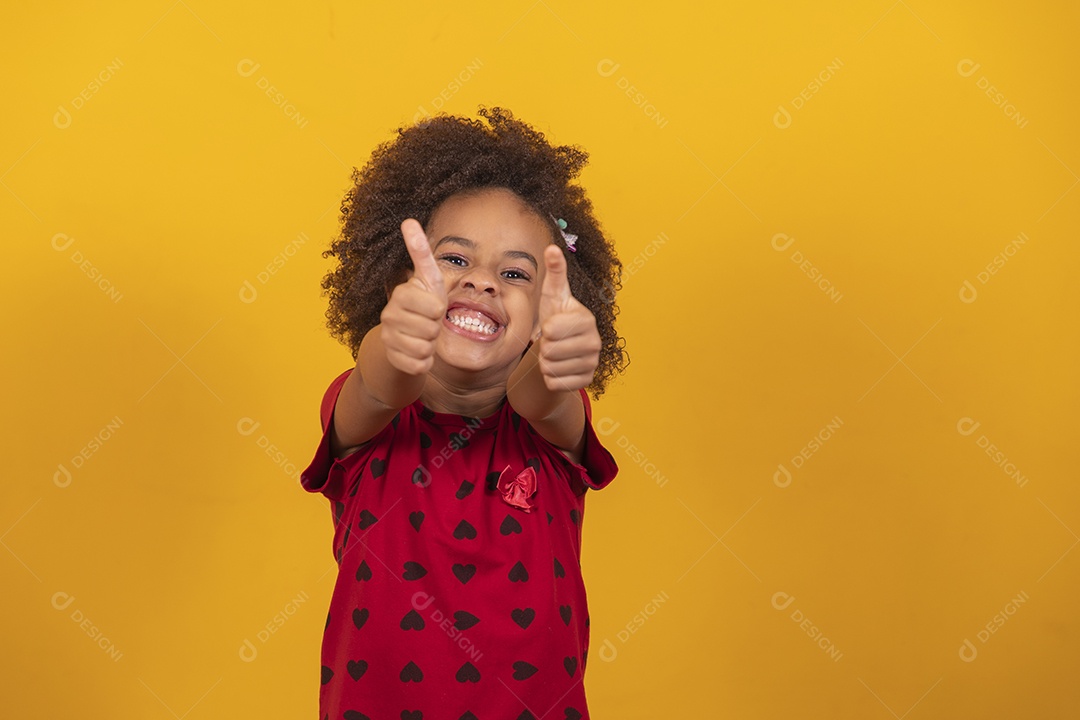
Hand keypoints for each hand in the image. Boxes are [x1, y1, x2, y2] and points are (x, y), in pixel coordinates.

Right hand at [380, 219, 447, 374]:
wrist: (402, 340)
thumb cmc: (422, 305)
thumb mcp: (427, 278)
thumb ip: (420, 251)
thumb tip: (409, 219)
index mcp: (400, 294)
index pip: (434, 305)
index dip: (438, 308)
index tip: (431, 306)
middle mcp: (389, 316)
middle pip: (431, 328)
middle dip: (435, 328)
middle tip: (428, 323)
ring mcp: (389, 338)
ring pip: (426, 347)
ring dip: (430, 345)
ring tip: (423, 336)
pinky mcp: (393, 360)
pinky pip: (420, 364)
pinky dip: (425, 361)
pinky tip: (417, 352)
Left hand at [536, 245, 600, 391]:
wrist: (560, 348)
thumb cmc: (556, 317)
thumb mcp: (553, 294)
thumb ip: (555, 271)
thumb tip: (552, 247)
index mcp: (587, 319)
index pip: (551, 330)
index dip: (545, 329)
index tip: (554, 325)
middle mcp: (595, 343)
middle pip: (549, 350)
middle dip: (544, 347)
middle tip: (552, 341)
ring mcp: (592, 364)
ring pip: (550, 368)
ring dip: (546, 362)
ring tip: (555, 353)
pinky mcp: (586, 381)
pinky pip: (554, 383)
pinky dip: (550, 377)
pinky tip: (559, 367)